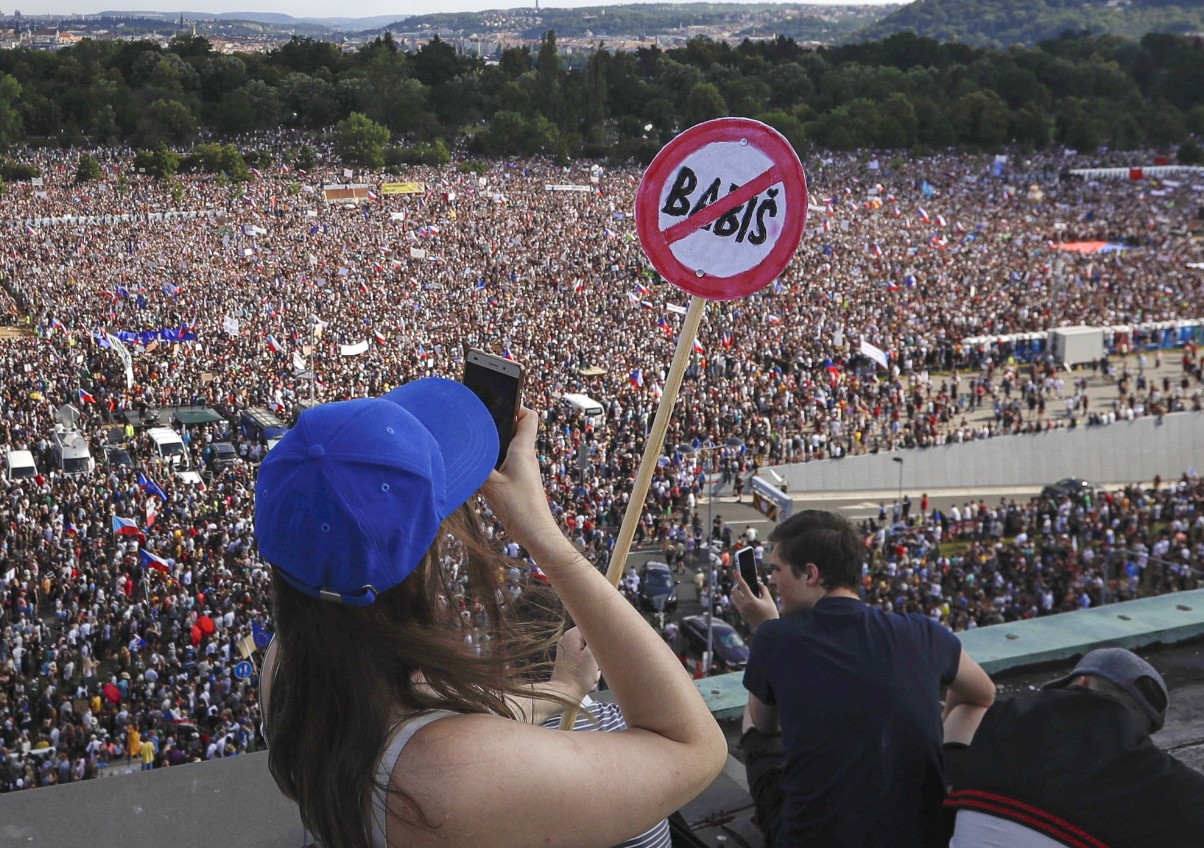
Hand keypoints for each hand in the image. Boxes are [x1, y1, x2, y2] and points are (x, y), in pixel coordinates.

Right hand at [480, 407, 558, 548]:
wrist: (536, 534)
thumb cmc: (518, 509)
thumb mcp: (490, 485)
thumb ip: (477, 465)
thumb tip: (463, 452)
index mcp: (523, 450)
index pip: (529, 416)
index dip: (516, 406)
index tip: (497, 405)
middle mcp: (527, 457)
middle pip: (516, 430)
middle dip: (499, 424)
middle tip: (479, 425)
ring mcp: (525, 470)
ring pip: (510, 448)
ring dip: (495, 445)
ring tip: (477, 448)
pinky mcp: (521, 482)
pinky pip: (508, 463)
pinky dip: (495, 461)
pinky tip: (481, 471)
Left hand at [549, 627, 599, 700]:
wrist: (564, 695)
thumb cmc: (578, 676)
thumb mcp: (592, 655)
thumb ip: (598, 640)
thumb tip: (603, 630)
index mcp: (571, 635)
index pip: (592, 629)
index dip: (599, 642)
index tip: (599, 652)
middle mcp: (567, 641)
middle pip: (592, 643)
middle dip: (597, 656)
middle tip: (594, 666)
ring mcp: (567, 652)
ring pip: (589, 655)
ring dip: (594, 666)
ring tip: (590, 674)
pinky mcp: (569, 663)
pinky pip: (584, 662)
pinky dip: (587, 671)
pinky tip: (586, 679)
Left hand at [731, 568, 778, 630]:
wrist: (768, 629)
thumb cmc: (770, 613)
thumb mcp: (769, 599)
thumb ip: (763, 589)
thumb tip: (758, 583)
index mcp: (751, 600)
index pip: (743, 585)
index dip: (738, 577)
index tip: (734, 571)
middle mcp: (744, 605)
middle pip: (734, 591)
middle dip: (737, 585)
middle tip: (743, 585)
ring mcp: (741, 611)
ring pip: (733, 598)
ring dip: (736, 593)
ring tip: (743, 592)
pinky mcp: (741, 615)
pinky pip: (736, 604)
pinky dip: (738, 600)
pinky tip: (745, 600)